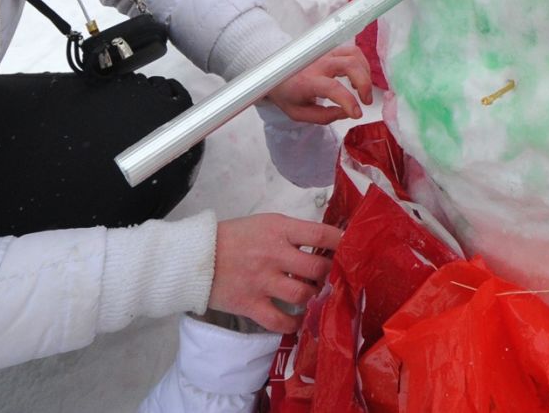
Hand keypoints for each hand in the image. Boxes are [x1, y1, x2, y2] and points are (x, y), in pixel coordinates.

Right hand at [210, 214, 340, 331]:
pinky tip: (300, 321)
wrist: (196, 256)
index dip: (342, 243)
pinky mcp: (250, 305)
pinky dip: (294, 324)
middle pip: (317, 269)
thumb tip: (326, 245)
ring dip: (313, 298)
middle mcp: (273, 254)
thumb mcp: (266, 223)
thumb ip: (293, 234)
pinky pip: (280, 321)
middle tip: (333, 278)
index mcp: (279, 229)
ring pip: (303, 295)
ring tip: (314, 296)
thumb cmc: (235, 237)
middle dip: (331, 275)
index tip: (352, 250)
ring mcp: (262, 281)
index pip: (321, 235)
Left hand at [263, 45, 371, 124]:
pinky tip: (358, 78)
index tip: (357, 114)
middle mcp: (318, 63)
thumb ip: (324, 116)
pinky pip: (352, 51)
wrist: (274, 73)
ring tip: (363, 90)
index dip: (348, 101)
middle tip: (366, 101)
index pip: (332, 87)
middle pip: (350, 64)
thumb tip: (348, 113)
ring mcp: (325, 53)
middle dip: (364, 84)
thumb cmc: (287, 95)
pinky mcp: (331, 50)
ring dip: (365, 72)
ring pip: (354, 54)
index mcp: (307, 81)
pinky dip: (361, 64)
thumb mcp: (299, 114)